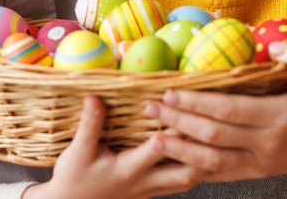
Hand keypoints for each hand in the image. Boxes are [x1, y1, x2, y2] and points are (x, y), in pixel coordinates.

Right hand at [23, 95, 203, 198]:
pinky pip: (181, 183)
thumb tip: (94, 98)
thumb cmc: (73, 178)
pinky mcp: (151, 192)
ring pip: (188, 180)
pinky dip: (194, 168)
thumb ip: (90, 124)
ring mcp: (150, 190)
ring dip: (203, 160)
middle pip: (186, 172)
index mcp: (129, 169)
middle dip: (202, 149)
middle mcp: (145, 182)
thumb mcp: (78, 151)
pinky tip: (200, 152)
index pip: (159, 149)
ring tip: (214, 136)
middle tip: (214, 124)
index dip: (173, 130)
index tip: (184, 108)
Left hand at [143, 39, 286, 181]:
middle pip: (213, 136)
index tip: (171, 91)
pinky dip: (195, 168)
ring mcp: (261, 162)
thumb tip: (271, 46)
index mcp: (281, 116)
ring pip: (212, 161)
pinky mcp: (257, 172)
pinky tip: (173, 159)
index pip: (230, 110)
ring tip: (153, 137)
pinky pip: (221, 174)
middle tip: (150, 108)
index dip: (197, 102)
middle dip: (178, 122)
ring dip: (179, 150)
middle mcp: (267, 143)